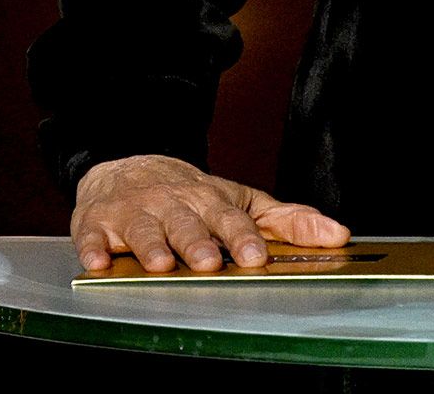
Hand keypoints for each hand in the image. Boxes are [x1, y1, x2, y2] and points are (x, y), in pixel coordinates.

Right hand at [69, 153, 348, 273]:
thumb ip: (289, 221)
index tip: (256, 257)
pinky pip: (95, 235)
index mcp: (212, 200)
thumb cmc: (192, 195)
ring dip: (153, 246)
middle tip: (210, 262)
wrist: (127, 168)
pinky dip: (96, 248)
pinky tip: (99, 261)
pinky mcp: (99, 223)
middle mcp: (175, 204)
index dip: (243, 238)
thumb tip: (338, 235)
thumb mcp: (242, 201)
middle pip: (188, 224)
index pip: (232, 219)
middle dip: (199, 243)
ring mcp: (135, 212)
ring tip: (162, 265)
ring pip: (145, 230)